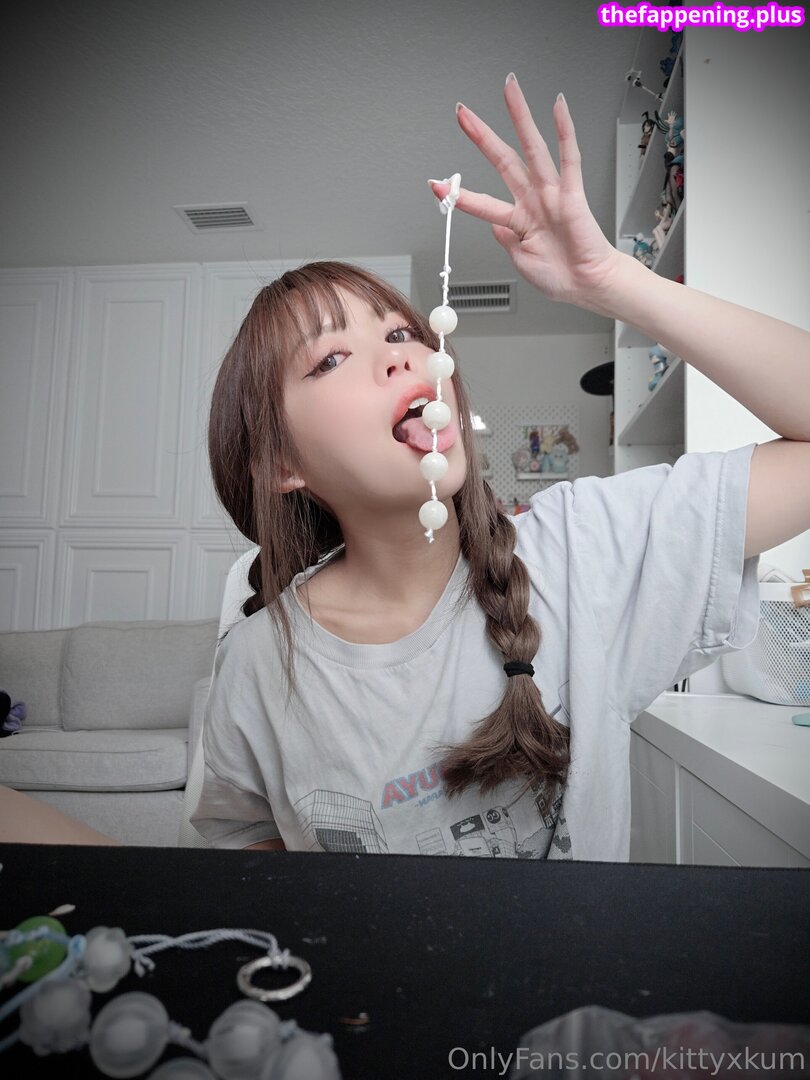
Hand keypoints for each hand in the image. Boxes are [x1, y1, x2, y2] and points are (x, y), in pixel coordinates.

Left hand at [429, 75, 619, 309]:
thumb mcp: (520, 260)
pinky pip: (569, 158)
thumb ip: (505, 239)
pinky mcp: (573, 194)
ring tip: (509, 89)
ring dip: (520, 117)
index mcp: (518, 218)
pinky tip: (558, 107)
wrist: (587, 286)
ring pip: (532, 148)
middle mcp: (533, 199)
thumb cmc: (560, 277)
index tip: (436, 185)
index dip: (458, 194)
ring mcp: (552, 193)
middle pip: (503, 158)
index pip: (481, 201)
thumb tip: (492, 225)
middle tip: (462, 113)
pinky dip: (565, 131)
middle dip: (481, 135)